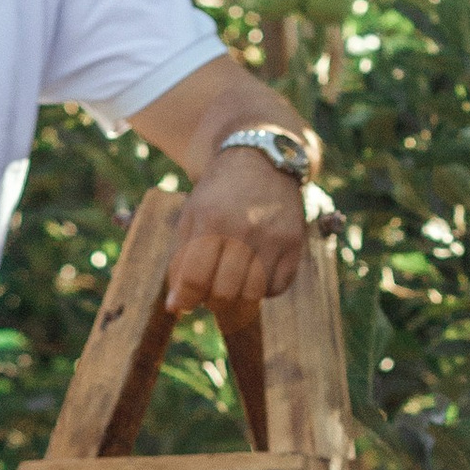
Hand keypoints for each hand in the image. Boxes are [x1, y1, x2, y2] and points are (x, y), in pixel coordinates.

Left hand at [163, 150, 307, 316]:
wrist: (261, 161)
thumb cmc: (218, 196)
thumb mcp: (191, 217)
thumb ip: (180, 261)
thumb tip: (176, 308)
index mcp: (212, 220)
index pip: (195, 278)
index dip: (186, 299)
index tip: (184, 303)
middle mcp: (245, 228)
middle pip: (225, 292)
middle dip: (211, 302)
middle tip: (208, 294)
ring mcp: (274, 237)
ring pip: (252, 295)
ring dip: (237, 300)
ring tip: (229, 286)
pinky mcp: (294, 244)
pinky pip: (276, 288)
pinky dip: (261, 290)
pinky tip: (253, 274)